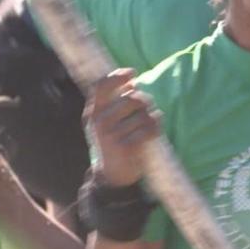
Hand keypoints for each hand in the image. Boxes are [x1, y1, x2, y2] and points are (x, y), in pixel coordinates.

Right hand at [86, 69, 160, 186]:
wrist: (112, 175)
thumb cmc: (113, 142)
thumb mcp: (105, 121)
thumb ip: (114, 101)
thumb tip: (132, 80)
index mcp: (93, 112)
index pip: (101, 85)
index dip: (118, 76)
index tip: (133, 73)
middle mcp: (100, 121)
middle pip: (132, 98)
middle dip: (145, 101)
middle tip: (146, 108)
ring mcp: (112, 135)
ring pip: (144, 113)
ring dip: (152, 116)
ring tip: (149, 122)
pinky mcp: (126, 146)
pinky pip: (149, 128)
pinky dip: (156, 128)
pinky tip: (153, 130)